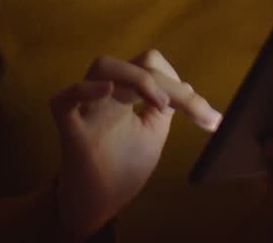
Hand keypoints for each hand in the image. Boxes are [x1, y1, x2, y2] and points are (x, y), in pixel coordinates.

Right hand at [49, 50, 221, 239]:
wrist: (96, 208)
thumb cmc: (120, 171)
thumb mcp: (152, 136)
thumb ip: (164, 110)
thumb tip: (186, 85)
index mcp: (126, 95)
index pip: (150, 66)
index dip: (179, 82)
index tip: (208, 117)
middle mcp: (106, 96)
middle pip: (135, 63)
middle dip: (170, 83)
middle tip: (197, 111)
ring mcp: (87, 111)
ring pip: (102, 67)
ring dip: (137, 77)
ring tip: (160, 104)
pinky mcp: (70, 133)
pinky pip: (63, 101)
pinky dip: (83, 89)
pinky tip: (107, 90)